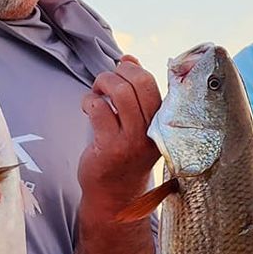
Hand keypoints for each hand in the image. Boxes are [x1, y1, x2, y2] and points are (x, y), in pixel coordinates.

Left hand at [79, 57, 162, 213]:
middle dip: (118, 72)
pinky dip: (89, 101)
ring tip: (96, 91)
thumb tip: (129, 58)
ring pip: (119, 93)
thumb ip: (137, 91)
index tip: (121, 70)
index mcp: (163, 123)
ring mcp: (132, 141)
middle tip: (106, 80)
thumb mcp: (140, 123)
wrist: (118, 195)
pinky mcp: (111, 148)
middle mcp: (153, 131)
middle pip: (140, 83)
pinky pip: (99, 109)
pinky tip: (88, 108)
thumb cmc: (127, 154)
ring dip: (102, 83)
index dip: (134, 68)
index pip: (153, 84)